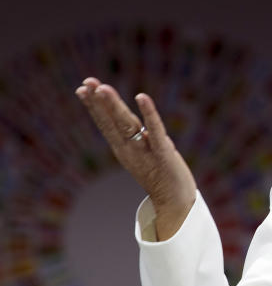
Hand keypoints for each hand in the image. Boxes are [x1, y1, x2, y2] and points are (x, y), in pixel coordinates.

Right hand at [76, 77, 196, 239]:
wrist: (175, 202)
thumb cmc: (160, 175)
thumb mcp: (141, 154)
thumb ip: (134, 137)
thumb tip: (125, 120)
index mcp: (123, 148)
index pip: (105, 124)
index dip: (94, 106)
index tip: (82, 88)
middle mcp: (130, 149)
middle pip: (112, 121)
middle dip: (99, 101)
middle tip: (86, 82)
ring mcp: (145, 151)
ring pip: (127, 124)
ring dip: (115, 105)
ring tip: (102, 88)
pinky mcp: (163, 153)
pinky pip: (155, 130)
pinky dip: (149, 113)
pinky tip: (141, 97)